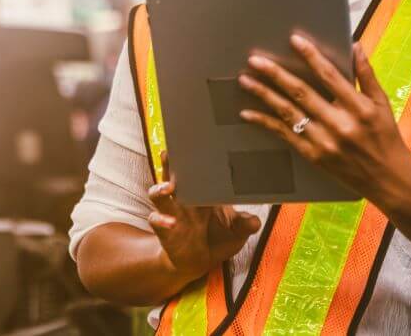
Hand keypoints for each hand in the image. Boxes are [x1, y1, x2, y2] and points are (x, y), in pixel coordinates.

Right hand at [148, 151, 259, 281]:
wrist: (199, 262)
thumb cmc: (219, 239)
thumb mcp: (237, 232)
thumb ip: (245, 225)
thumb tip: (254, 221)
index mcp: (202, 193)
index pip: (195, 171)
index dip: (191, 159)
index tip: (193, 147)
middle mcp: (184, 199)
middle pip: (171, 175)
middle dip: (169, 164)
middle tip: (168, 154)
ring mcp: (172, 213)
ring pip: (158, 194)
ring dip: (160, 189)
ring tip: (168, 188)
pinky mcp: (164, 230)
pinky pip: (156, 220)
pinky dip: (161, 220)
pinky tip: (171, 223)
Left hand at [238, 36, 410, 204]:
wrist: (388, 179)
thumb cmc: (385, 138)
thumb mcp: (382, 104)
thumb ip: (366, 74)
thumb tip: (354, 45)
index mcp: (358, 108)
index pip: (330, 76)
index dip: (311, 56)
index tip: (294, 40)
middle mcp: (339, 124)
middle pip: (301, 93)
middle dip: (275, 74)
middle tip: (255, 60)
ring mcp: (324, 141)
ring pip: (288, 112)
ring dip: (264, 94)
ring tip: (245, 80)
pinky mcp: (313, 155)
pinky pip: (284, 135)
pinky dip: (265, 122)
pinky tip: (248, 112)